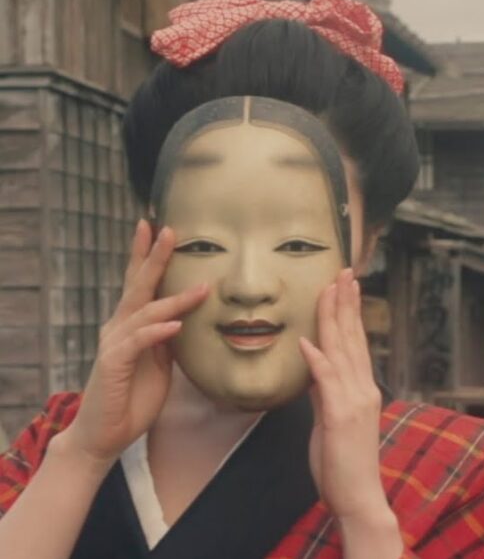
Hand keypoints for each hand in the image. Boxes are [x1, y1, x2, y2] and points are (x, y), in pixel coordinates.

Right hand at [60, 220, 208, 466]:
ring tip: (201, 287)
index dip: (148, 256)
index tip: (159, 227)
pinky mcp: (113, 365)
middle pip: (138, 286)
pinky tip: (175, 326)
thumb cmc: (133, 397)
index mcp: (130, 325)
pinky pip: (138, 343)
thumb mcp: (161, 363)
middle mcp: (119, 327)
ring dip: (174, 299)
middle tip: (169, 229)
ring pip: (145, 312)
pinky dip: (157, 333)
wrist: (104, 434)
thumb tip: (188, 319)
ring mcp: (114, 344)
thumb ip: (170, 339)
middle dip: (154, 257)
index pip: (140, 284)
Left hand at [301, 269, 390, 521]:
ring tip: (329, 290)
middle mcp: (364, 390)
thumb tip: (315, 368)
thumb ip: (326, 393)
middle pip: (353, 338)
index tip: (346, 285)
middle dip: (346, 303)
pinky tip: (308, 343)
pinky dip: (318, 361)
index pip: (356, 342)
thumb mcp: (331, 421)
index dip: (350, 312)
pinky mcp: (341, 418)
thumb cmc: (343, 463)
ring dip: (334, 319)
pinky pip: (327, 384)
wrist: (358, 497)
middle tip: (343, 272)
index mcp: (363, 389)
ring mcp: (354, 402)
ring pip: (342, 351)